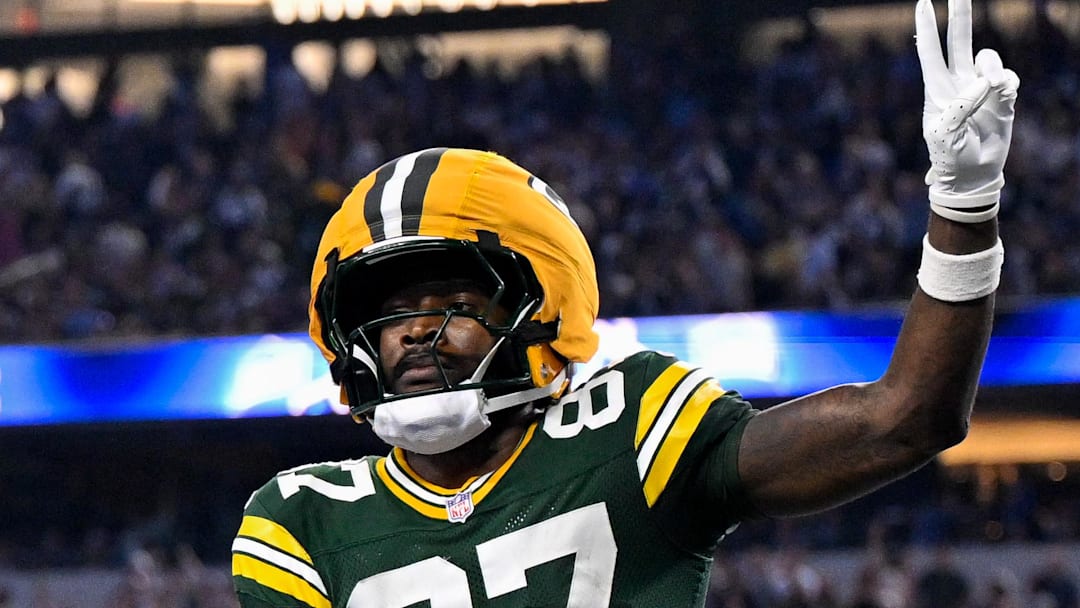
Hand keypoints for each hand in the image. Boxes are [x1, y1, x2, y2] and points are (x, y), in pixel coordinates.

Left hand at [915, 0, 1018, 220]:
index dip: (926, 28)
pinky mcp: (1002, 97)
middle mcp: (958, 83)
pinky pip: (1008, 78)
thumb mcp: (944, 134)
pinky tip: (1002, 98)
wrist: (972, 174)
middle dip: (960, 15)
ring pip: (988, 59)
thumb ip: (960, 106)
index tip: (923, 3)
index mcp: (936, 90)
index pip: (930, 52)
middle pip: (959, 40)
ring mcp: (981, 88)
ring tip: (992, 89)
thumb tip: (983, 82)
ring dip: (992, 69)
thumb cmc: (949, 156)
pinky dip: (1006, 85)